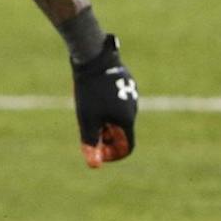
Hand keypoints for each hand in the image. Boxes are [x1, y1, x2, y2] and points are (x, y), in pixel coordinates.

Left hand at [71, 33, 137, 167]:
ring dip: (107, 120)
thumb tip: (94, 165)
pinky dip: (108, 104)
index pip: (127, 147)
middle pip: (123, 131)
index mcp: (127, 120)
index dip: (113, 155)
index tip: (98, 151)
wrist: (93, 56)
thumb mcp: (86, 120)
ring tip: (89, 110)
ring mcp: (132, 92)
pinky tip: (93, 94)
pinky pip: (119, 99)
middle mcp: (134, 107)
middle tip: (88, 129)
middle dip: (107, 136)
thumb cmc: (89, 91)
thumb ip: (91, 143)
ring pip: (120, 114)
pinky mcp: (126, 79)